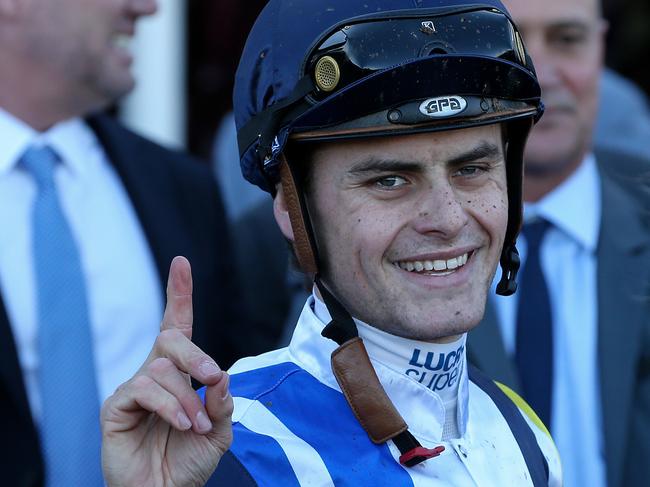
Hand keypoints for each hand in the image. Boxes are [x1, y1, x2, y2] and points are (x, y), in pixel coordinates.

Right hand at [101, 256, 232, 486]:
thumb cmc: (189, 460)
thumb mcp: (220, 429)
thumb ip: (222, 401)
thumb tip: (220, 374)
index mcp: (178, 374)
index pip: (176, 326)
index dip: (179, 294)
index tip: (181, 263)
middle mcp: (154, 374)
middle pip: (170, 339)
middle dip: (196, 354)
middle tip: (213, 378)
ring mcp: (133, 389)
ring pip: (161, 368)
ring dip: (187, 397)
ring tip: (197, 426)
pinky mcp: (115, 406)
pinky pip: (143, 388)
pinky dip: (169, 405)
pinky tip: (182, 425)